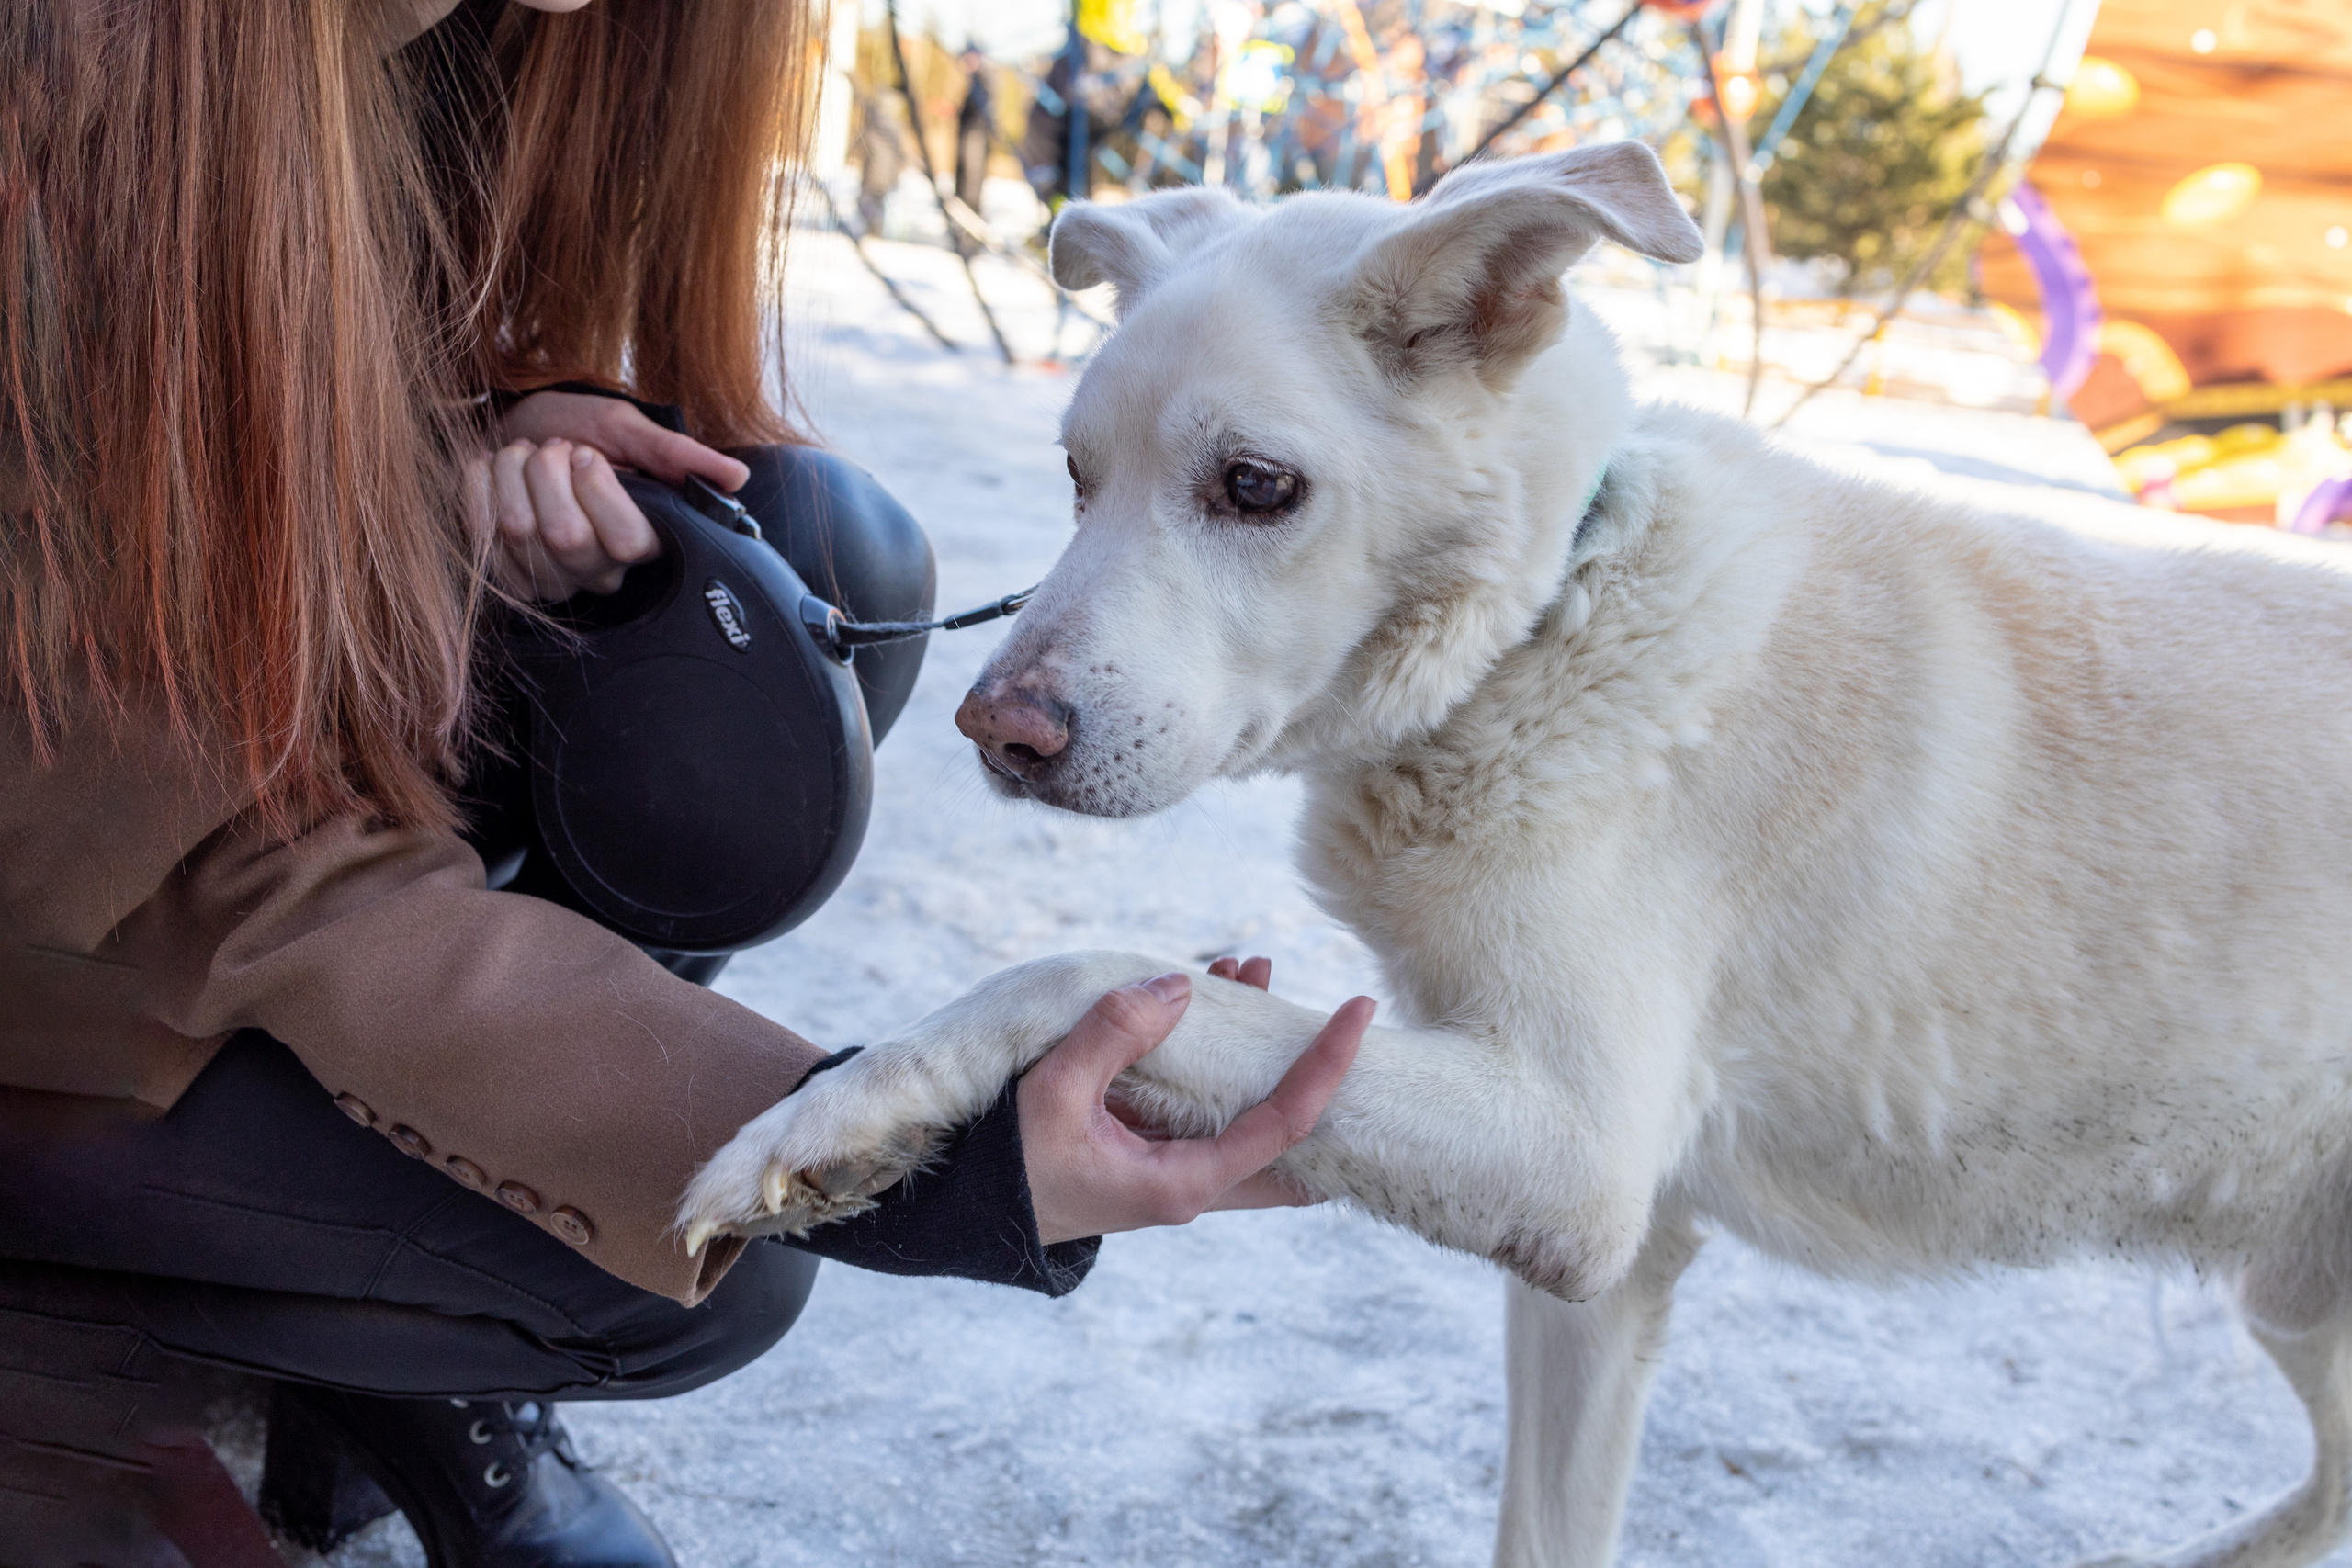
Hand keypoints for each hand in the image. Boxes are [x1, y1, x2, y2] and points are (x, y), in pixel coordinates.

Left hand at [466, 390, 751, 600]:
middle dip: (546, 470)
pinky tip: (492, 473)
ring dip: (510, 470)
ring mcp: (549, 581)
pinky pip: (480, 531)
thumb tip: (736, 478)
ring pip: (518, 530)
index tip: (588, 454)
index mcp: (641, 540)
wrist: (511, 429)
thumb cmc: (573, 430)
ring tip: (522, 457)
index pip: (628, 540)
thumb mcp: (625, 430)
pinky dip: (478, 482)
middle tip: (552, 449)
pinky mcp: (504, 578)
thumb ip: (676, 454)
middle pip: (565, 535)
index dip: (598, 488)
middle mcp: (599, 571)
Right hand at [1018, 961, 1372, 1245]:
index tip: (1357, 1010)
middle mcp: (1193, 1182)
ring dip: (1253, 1047)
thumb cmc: (1007, 1164)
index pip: (1286, 1123)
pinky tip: (1200, 998)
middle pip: (1286, 1131)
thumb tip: (1179, 987)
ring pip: (1243, 1111)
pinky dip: (1212, 1051)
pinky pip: (1203, 1102)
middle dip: (1308, 1064)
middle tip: (1326, 1003)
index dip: (1327, 1066)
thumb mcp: (1055, 1093)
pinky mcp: (1150, 1151)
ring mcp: (1174, 1168)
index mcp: (1185, 1183)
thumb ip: (1115, 1035)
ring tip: (1249, 969)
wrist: (965, 1212)